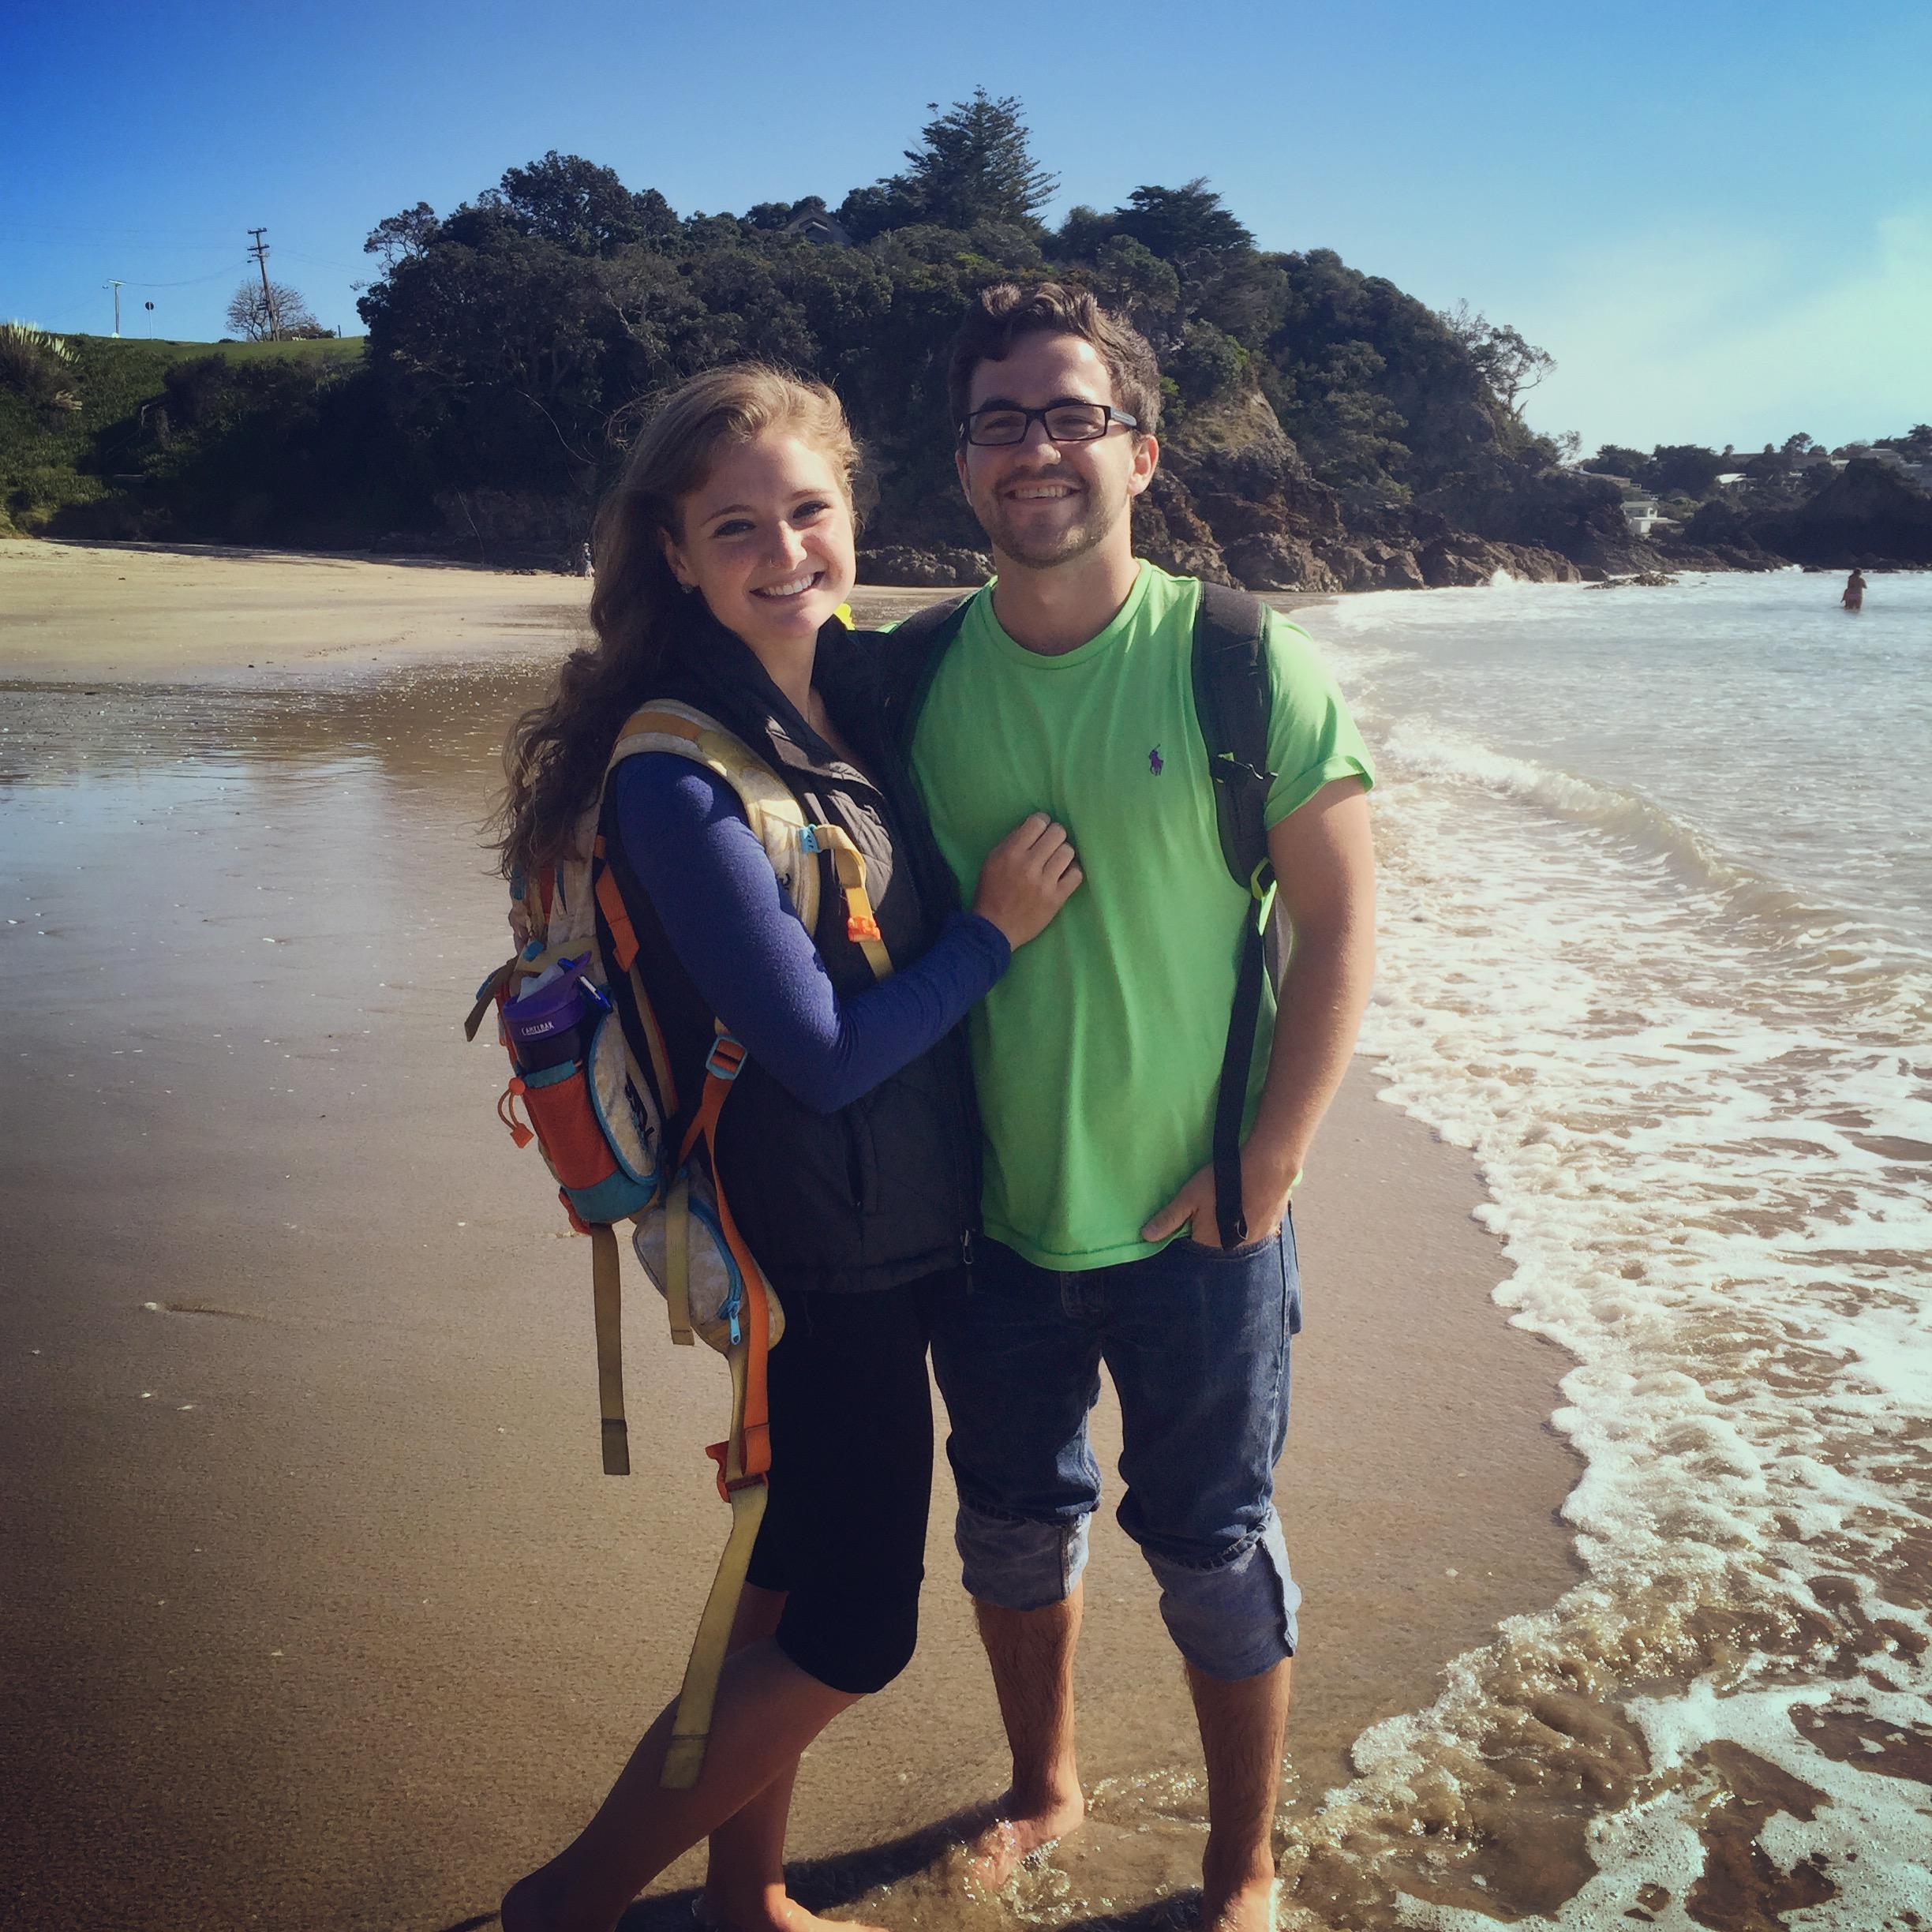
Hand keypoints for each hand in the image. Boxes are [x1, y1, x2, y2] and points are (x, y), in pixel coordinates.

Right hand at [971, 813, 1082, 948]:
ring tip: (1056, 861)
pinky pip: (1076, 874)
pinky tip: (1063, 874)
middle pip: (1057, 833)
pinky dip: (1072, 871)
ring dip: (1063, 854)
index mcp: (1011, 853)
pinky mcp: (1056, 898)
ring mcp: (1045, 883)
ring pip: (1068, 852)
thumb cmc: (991, 892)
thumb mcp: (992, 861)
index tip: (1041, 831)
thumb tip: (1033, 827)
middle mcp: (1029, 865)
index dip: (1042, 823)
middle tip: (1050, 845)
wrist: (995, 928)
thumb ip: (1011, 842)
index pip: (1038, 822)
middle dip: (1055, 836)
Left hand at [1140, 1152, 1293, 1248]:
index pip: (1195, 1244)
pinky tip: (1250, 1202)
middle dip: (1214, 1226)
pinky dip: (1252, 1218)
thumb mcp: (1189, 1198)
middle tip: (1214, 1204)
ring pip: (1239, 1235)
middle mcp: (1234, 1248)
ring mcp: (1257, 1239)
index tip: (1194, 1214)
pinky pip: (1257, 1228)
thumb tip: (1145, 1237)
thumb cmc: (1223, 1184)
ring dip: (1234, 1224)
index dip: (1192, 1229)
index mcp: (1211, 1244)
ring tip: (1232, 1202)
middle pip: (1218, 1240)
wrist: (1267, 1170)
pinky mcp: (1272, 1227)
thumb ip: (1169, 1218)